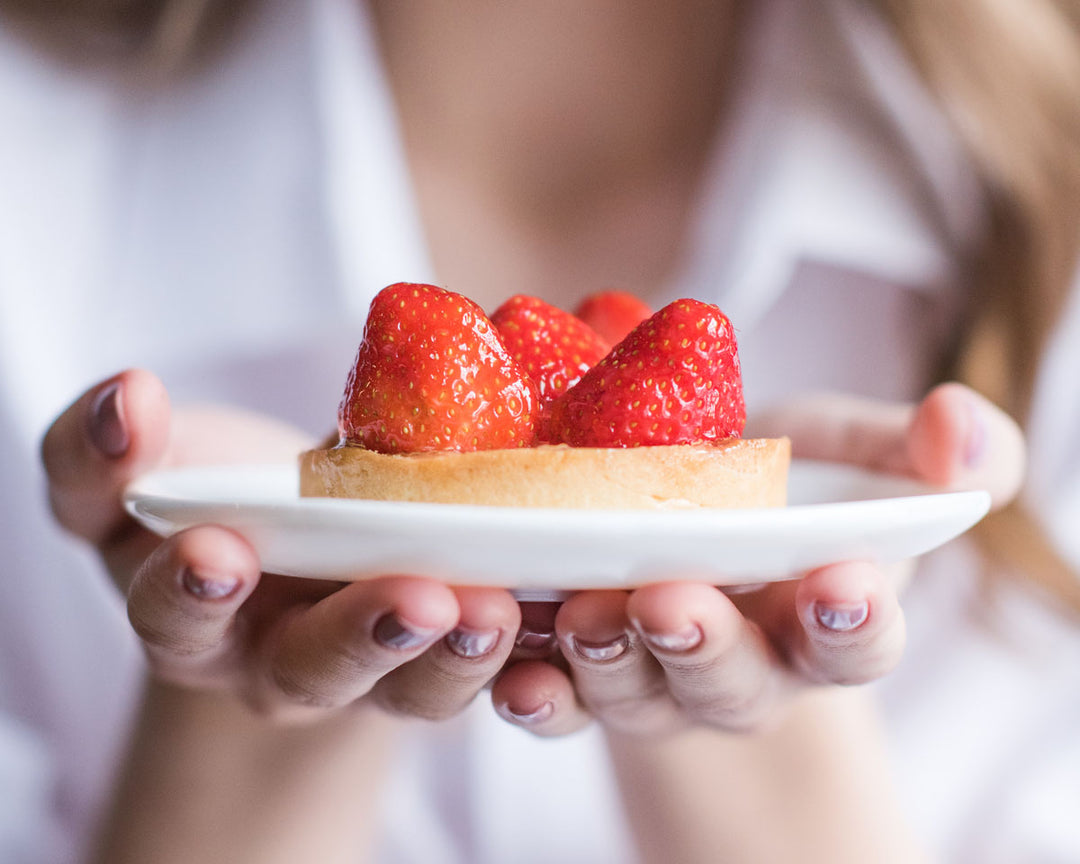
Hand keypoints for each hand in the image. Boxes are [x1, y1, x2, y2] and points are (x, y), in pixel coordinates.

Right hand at [42, 369, 522, 722]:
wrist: (290, 542)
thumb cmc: (205, 501)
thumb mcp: (132, 474)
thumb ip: (100, 448)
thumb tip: (125, 397)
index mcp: (196, 622)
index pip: (179, 617)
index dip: (193, 591)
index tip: (218, 548)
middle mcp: (284, 662)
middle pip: (317, 672)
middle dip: (362, 638)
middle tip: (415, 601)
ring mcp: (377, 666)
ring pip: (416, 687)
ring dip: (458, 654)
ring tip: (496, 610)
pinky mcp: (452, 645)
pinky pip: (495, 662)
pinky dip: (530, 643)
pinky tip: (567, 600)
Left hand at [488, 383, 1024, 735]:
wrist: (687, 524)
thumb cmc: (782, 493)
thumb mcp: (853, 455)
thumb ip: (923, 451)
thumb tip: (960, 427)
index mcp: (820, 621)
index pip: (855, 642)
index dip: (853, 623)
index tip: (843, 585)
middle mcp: (741, 670)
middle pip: (733, 683)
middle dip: (706, 646)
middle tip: (674, 600)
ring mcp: (654, 681)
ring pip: (635, 694)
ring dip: (607, 662)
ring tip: (584, 613)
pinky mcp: (578, 674)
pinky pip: (555, 701)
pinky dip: (533, 690)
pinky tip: (509, 665)